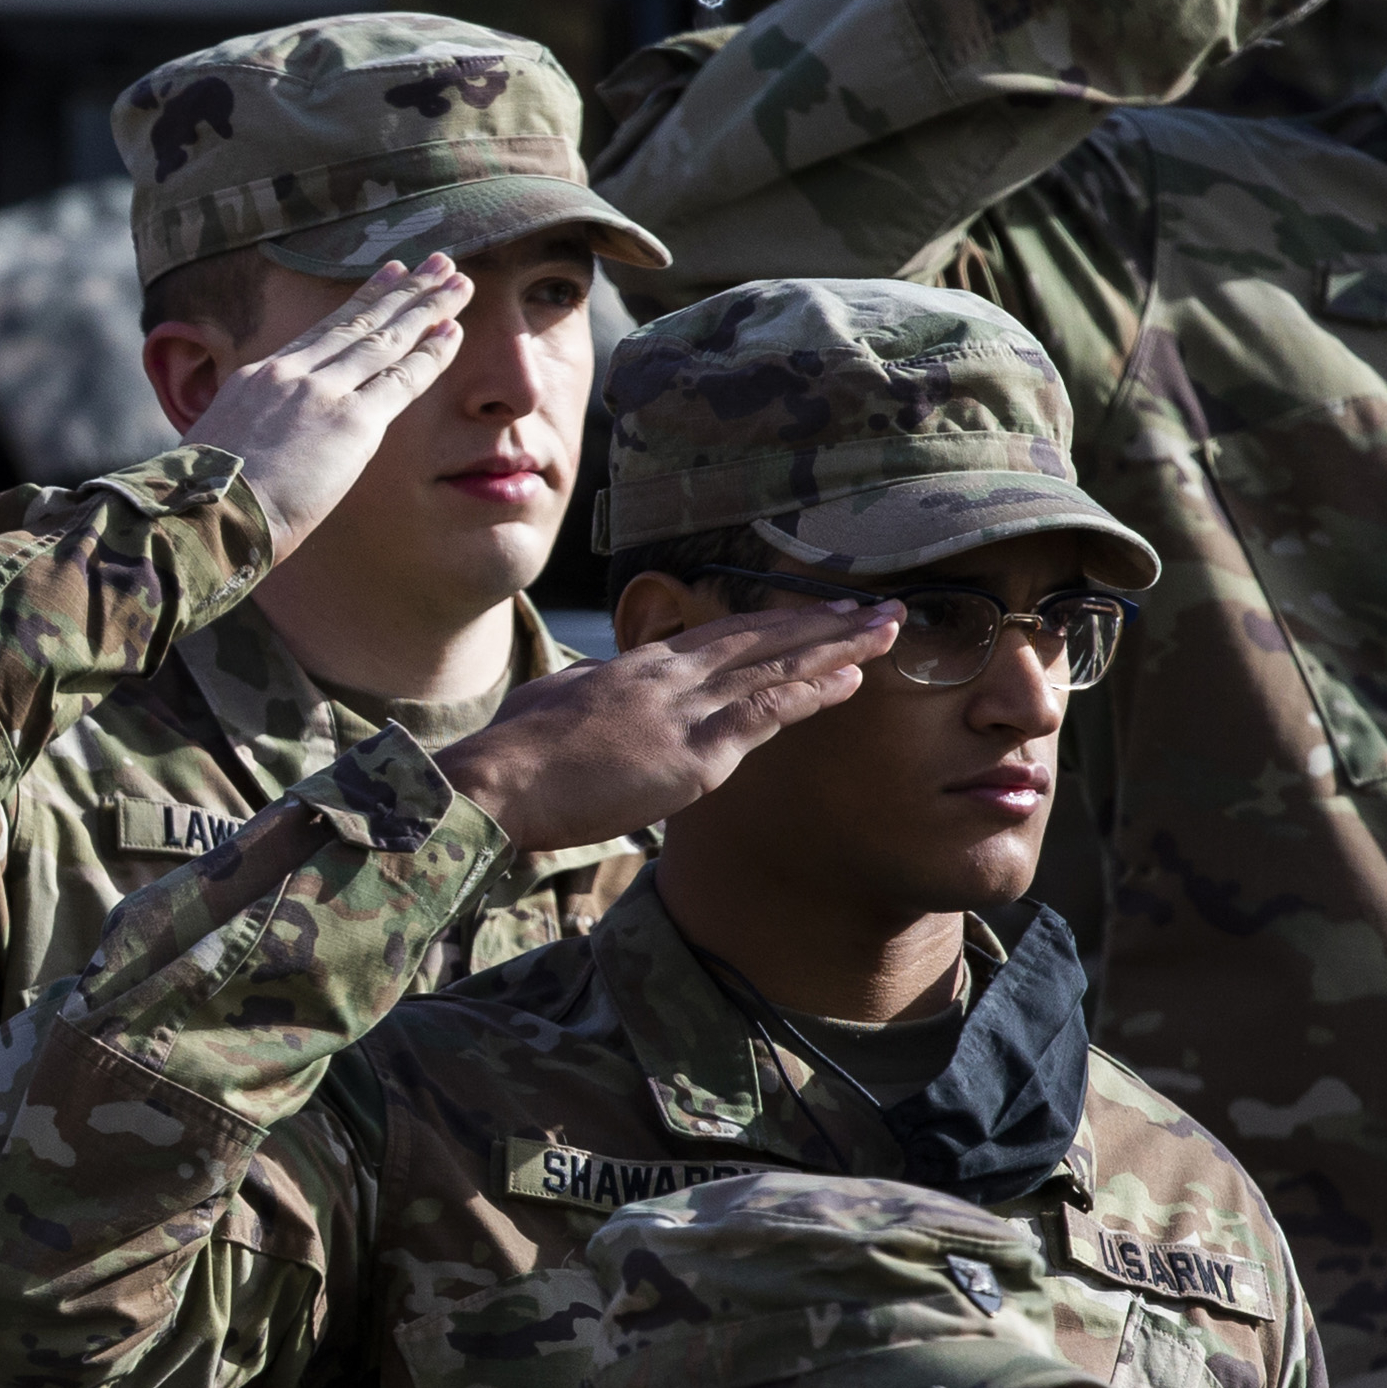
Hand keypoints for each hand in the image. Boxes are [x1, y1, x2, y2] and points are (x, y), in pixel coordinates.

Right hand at [185, 257, 470, 557]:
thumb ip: (245, 437)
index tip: (389, 275)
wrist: (203, 518)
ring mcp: (322, 394)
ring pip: (385, 339)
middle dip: (403, 289)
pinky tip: (453, 330)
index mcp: (258, 379)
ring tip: (458, 280)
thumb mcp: (214, 451)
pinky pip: (402, 378)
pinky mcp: (351, 423)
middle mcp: (292, 374)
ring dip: (426, 306)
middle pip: (358, 322)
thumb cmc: (200, 506)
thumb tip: (251, 454)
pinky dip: (431, 351)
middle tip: (438, 261)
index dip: (361, 300)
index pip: (321, 333)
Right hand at [434, 599, 899, 850]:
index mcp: (633, 668)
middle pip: (760, 640)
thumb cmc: (512, 756)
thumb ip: (584, 692)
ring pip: (778, 667)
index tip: (812, 614)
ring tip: (887, 629)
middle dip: (822, 623)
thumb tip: (589, 685)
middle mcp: (668, 676)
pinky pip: (770, 714)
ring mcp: (686, 709)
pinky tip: (853, 680)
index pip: (717, 639)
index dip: (770, 627)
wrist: (499, 781)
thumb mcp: (550, 707)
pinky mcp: (696, 753)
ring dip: (839, 646)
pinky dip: (815, 693)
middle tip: (876, 606)